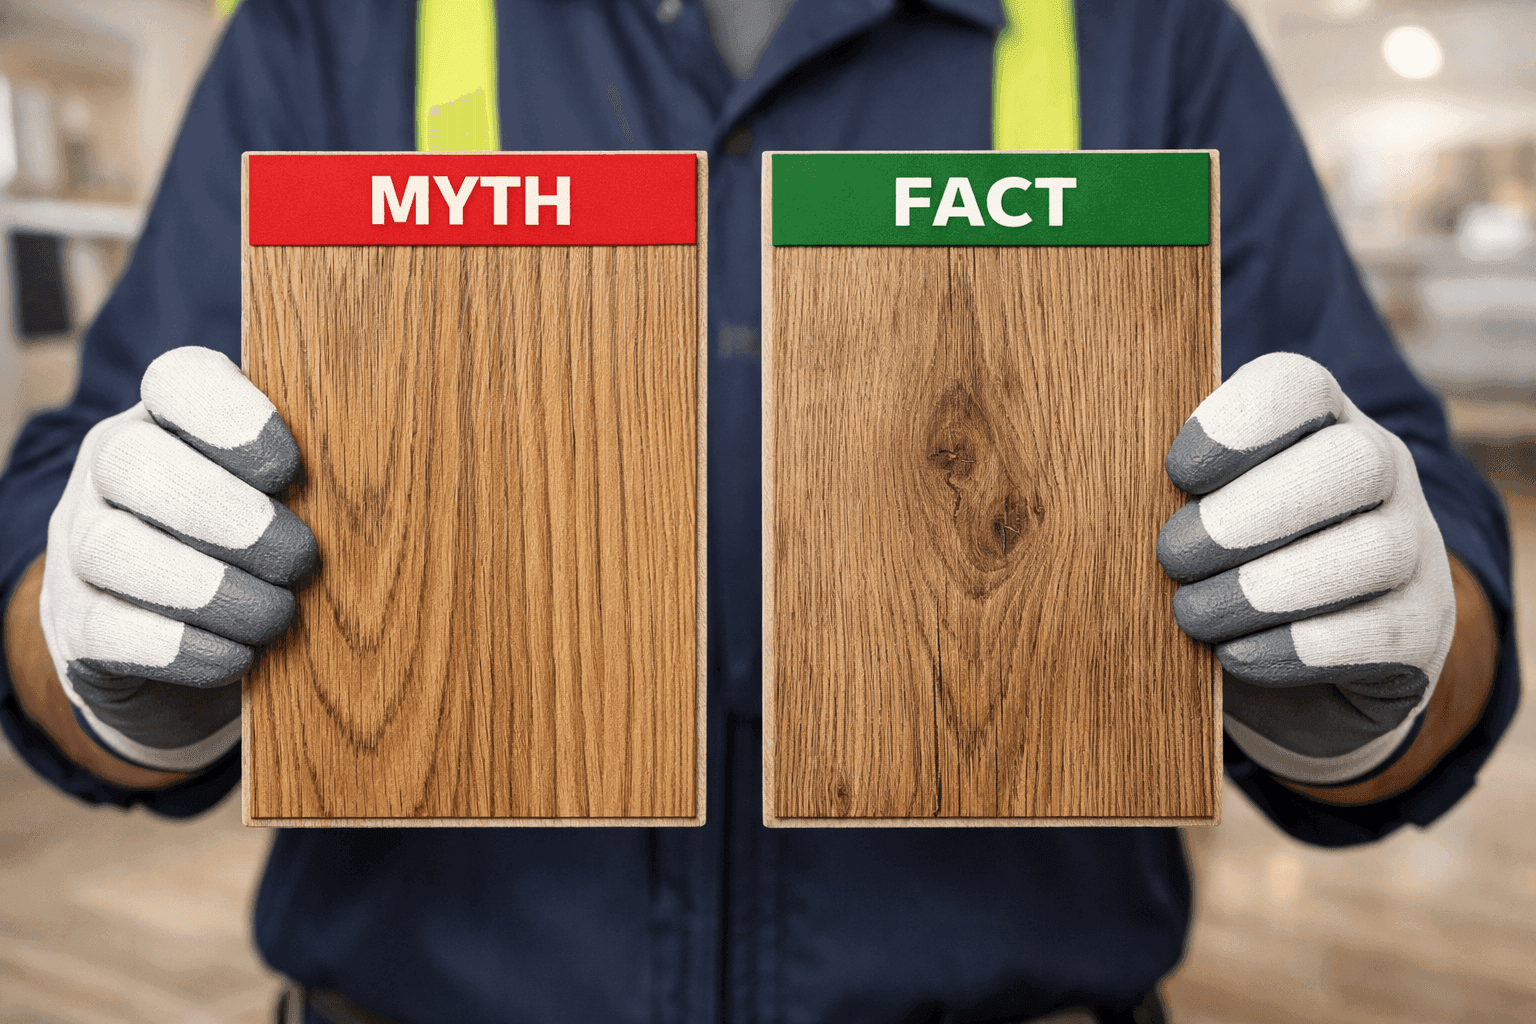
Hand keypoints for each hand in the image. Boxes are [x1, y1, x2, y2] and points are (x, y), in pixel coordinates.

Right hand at [38, 347, 315, 772]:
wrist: (179, 643)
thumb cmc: (260, 552)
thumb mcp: (287, 501)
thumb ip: (318, 477)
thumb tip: (403, 481)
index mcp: (171, 418)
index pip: (178, 378)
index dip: (230, 416)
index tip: (289, 466)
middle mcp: (110, 470)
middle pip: (132, 461)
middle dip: (224, 512)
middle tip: (298, 556)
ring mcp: (79, 547)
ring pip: (113, 548)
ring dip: (209, 588)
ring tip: (276, 614)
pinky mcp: (77, 625)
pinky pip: (111, 629)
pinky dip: (184, 647)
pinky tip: (240, 655)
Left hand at [1157, 352, 1455, 785]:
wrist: (1299, 666)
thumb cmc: (1219, 566)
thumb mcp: (1191, 515)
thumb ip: (1160, 492)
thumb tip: (1077, 496)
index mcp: (1316, 421)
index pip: (1297, 386)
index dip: (1236, 424)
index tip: (1175, 471)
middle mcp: (1380, 471)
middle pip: (1351, 463)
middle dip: (1251, 513)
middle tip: (1173, 555)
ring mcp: (1414, 548)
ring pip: (1371, 550)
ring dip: (1267, 587)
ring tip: (1193, 614)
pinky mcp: (1420, 629)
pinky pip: (1377, 631)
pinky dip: (1297, 648)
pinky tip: (1234, 657)